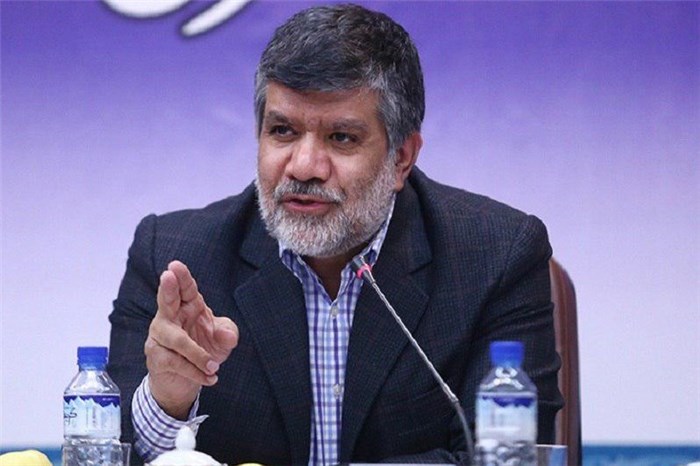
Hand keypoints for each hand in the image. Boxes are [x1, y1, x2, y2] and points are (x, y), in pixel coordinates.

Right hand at [145, 260, 238, 418]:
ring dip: (198, 354)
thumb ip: (227, 334)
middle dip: (167, 289)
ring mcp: (159, 336)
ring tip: (214, 366)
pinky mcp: (156, 357)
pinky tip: (210, 378)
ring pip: (176, 340)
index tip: (175, 266)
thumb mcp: (222, 340)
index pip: (185, 289)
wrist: (187, 381)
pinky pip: (176, 362)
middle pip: (166, 301)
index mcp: (188, 305)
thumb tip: (228, 337)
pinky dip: (195, 371)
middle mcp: (170, 317)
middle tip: (167, 276)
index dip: (181, 277)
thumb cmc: (204, 350)